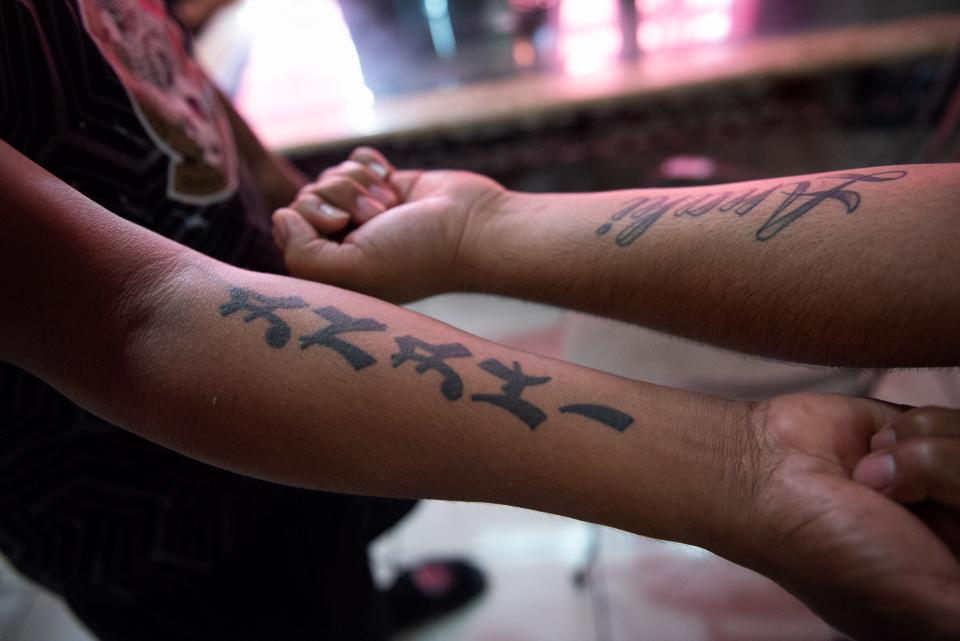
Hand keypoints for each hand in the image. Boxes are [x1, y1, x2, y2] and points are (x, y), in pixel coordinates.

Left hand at [272, 148, 505, 302]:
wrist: (474, 228)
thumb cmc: (418, 254)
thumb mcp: (352, 270)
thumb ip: (301, 255)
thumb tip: (280, 217)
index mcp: (331, 270)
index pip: (288, 226)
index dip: (311, 217)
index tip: (345, 226)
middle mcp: (343, 243)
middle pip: (307, 195)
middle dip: (342, 196)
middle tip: (378, 218)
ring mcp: (363, 213)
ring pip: (331, 175)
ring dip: (361, 184)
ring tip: (392, 206)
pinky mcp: (382, 187)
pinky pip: (354, 159)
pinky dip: (372, 165)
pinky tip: (394, 183)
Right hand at [731, 394, 959, 639]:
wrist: (763, 474)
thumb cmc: (832, 552)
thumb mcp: (932, 609)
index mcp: (957, 583)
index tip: (943, 522)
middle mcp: (958, 534)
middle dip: (955, 485)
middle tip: (907, 503)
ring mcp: (946, 483)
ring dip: (932, 459)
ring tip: (878, 477)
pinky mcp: (926, 436)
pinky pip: (958, 421)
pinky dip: (918, 432)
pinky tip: (876, 453)